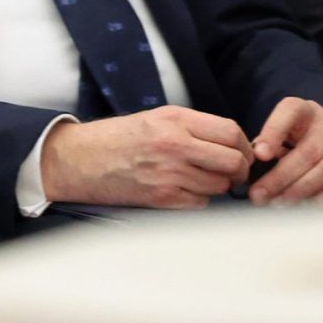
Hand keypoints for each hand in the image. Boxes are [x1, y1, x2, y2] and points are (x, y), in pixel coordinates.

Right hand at [38, 106, 252, 208]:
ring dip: (217, 186)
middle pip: (233, 161)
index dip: (244, 146)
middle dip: (239, 170)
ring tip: (201, 181)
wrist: (78, 159)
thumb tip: (230, 143)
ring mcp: (169, 173)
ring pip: (219, 185)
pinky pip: (200, 204)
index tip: (241, 153)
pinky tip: (184, 192)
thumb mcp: (154, 118)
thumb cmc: (116, 138)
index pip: (231, 132)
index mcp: (174, 119)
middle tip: (232, 173)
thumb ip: (191, 127)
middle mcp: (175, 144)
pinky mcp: (161, 198)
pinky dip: (199, 201)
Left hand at [246, 97, 322, 204]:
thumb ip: (264, 144)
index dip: (274, 133)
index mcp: (303, 110)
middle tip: (260, 194)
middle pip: (308, 151)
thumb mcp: (276, 131)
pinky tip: (304, 208)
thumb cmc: (292, 136)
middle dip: (281, 177)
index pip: (289, 113)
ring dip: (300, 191)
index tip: (260, 154)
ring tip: (278, 203)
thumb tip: (250, 167)